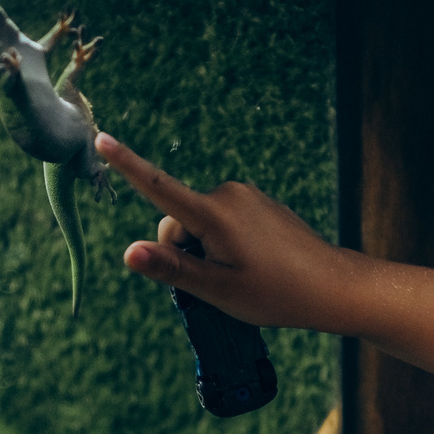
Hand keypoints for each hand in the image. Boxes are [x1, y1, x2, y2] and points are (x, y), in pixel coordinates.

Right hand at [95, 133, 357, 329]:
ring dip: (206, 248)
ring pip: (200, 222)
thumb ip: (171, 269)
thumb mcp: (218, 290)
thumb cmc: (275, 294)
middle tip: (220, 281)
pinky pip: (222, 220)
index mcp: (214, 214)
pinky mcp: (256, 201)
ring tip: (242, 274)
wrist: (332, 286)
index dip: (126, 165)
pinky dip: (224, 242)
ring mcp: (245, 195)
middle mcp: (228, 194)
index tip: (101, 139)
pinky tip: (253, 263)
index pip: (159, 188)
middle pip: (178, 222)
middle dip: (185, 250)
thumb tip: (129, 252)